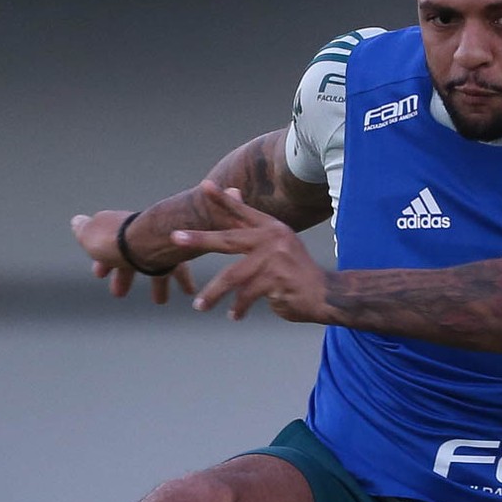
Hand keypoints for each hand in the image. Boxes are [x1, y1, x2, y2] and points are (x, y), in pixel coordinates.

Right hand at [70, 210, 195, 303]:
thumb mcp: (91, 235)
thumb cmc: (114, 240)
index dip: (103, 262)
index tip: (98, 274)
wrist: (148, 237)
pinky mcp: (181, 252)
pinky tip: (189, 292)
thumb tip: (77, 222)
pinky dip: (184, 281)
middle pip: (133, 259)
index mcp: (117, 232)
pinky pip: (181, 268)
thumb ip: (84, 230)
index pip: (109, 248)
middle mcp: (142, 237)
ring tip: (160, 301)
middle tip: (118, 293)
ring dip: (159, 284)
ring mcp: (162, 245)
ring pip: (159, 266)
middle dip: (124, 276)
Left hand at [173, 185, 327, 322]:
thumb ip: (252, 224)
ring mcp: (274, 261)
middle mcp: (273, 240)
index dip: (224, 199)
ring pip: (232, 277)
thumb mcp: (278, 242)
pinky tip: (234, 315)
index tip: (204, 186)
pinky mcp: (276, 282)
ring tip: (199, 306)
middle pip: (229, 239)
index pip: (243, 211)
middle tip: (175, 238)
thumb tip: (233, 192)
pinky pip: (247, 296)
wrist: (325, 294)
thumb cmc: (297, 270)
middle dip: (200, 239)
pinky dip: (238, 308)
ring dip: (214, 293)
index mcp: (272, 229)